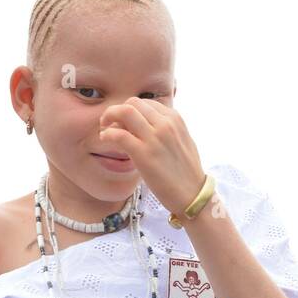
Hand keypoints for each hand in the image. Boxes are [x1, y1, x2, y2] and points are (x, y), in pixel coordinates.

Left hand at [98, 97, 206, 217]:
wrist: (192, 194)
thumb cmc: (186, 172)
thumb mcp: (182, 140)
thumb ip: (168, 128)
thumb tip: (150, 123)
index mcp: (175, 118)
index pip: (145, 103)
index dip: (130, 110)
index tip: (123, 122)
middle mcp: (165, 123)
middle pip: (133, 103)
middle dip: (117, 110)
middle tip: (109, 124)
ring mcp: (154, 138)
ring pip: (125, 112)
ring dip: (109, 117)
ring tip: (105, 130)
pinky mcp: (144, 154)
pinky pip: (119, 134)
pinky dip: (108, 134)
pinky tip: (105, 139)